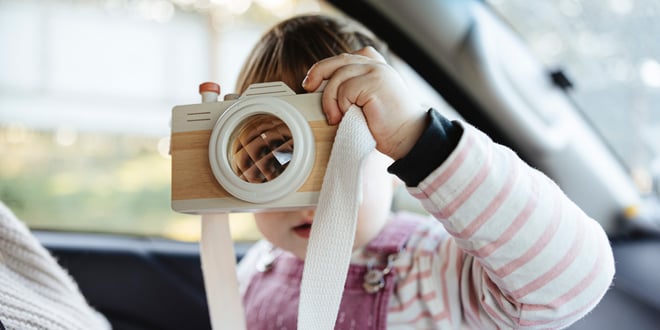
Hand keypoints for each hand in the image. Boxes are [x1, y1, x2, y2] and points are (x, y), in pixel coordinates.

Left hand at [302, 47, 426, 159]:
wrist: (408, 139)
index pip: (346, 57)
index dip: (326, 67)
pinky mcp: (375, 83)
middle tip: (308, 87)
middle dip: (318, 73)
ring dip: (330, 98)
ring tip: (334, 117)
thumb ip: (353, 89)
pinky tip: (344, 116)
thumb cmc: (387, 127)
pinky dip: (340, 104)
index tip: (312, 82)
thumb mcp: (367, 102)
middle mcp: (377, 65)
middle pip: (339, 60)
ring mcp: (377, 72)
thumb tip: (322, 89)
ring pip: (339, 76)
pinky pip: (345, 89)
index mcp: (376, 67)